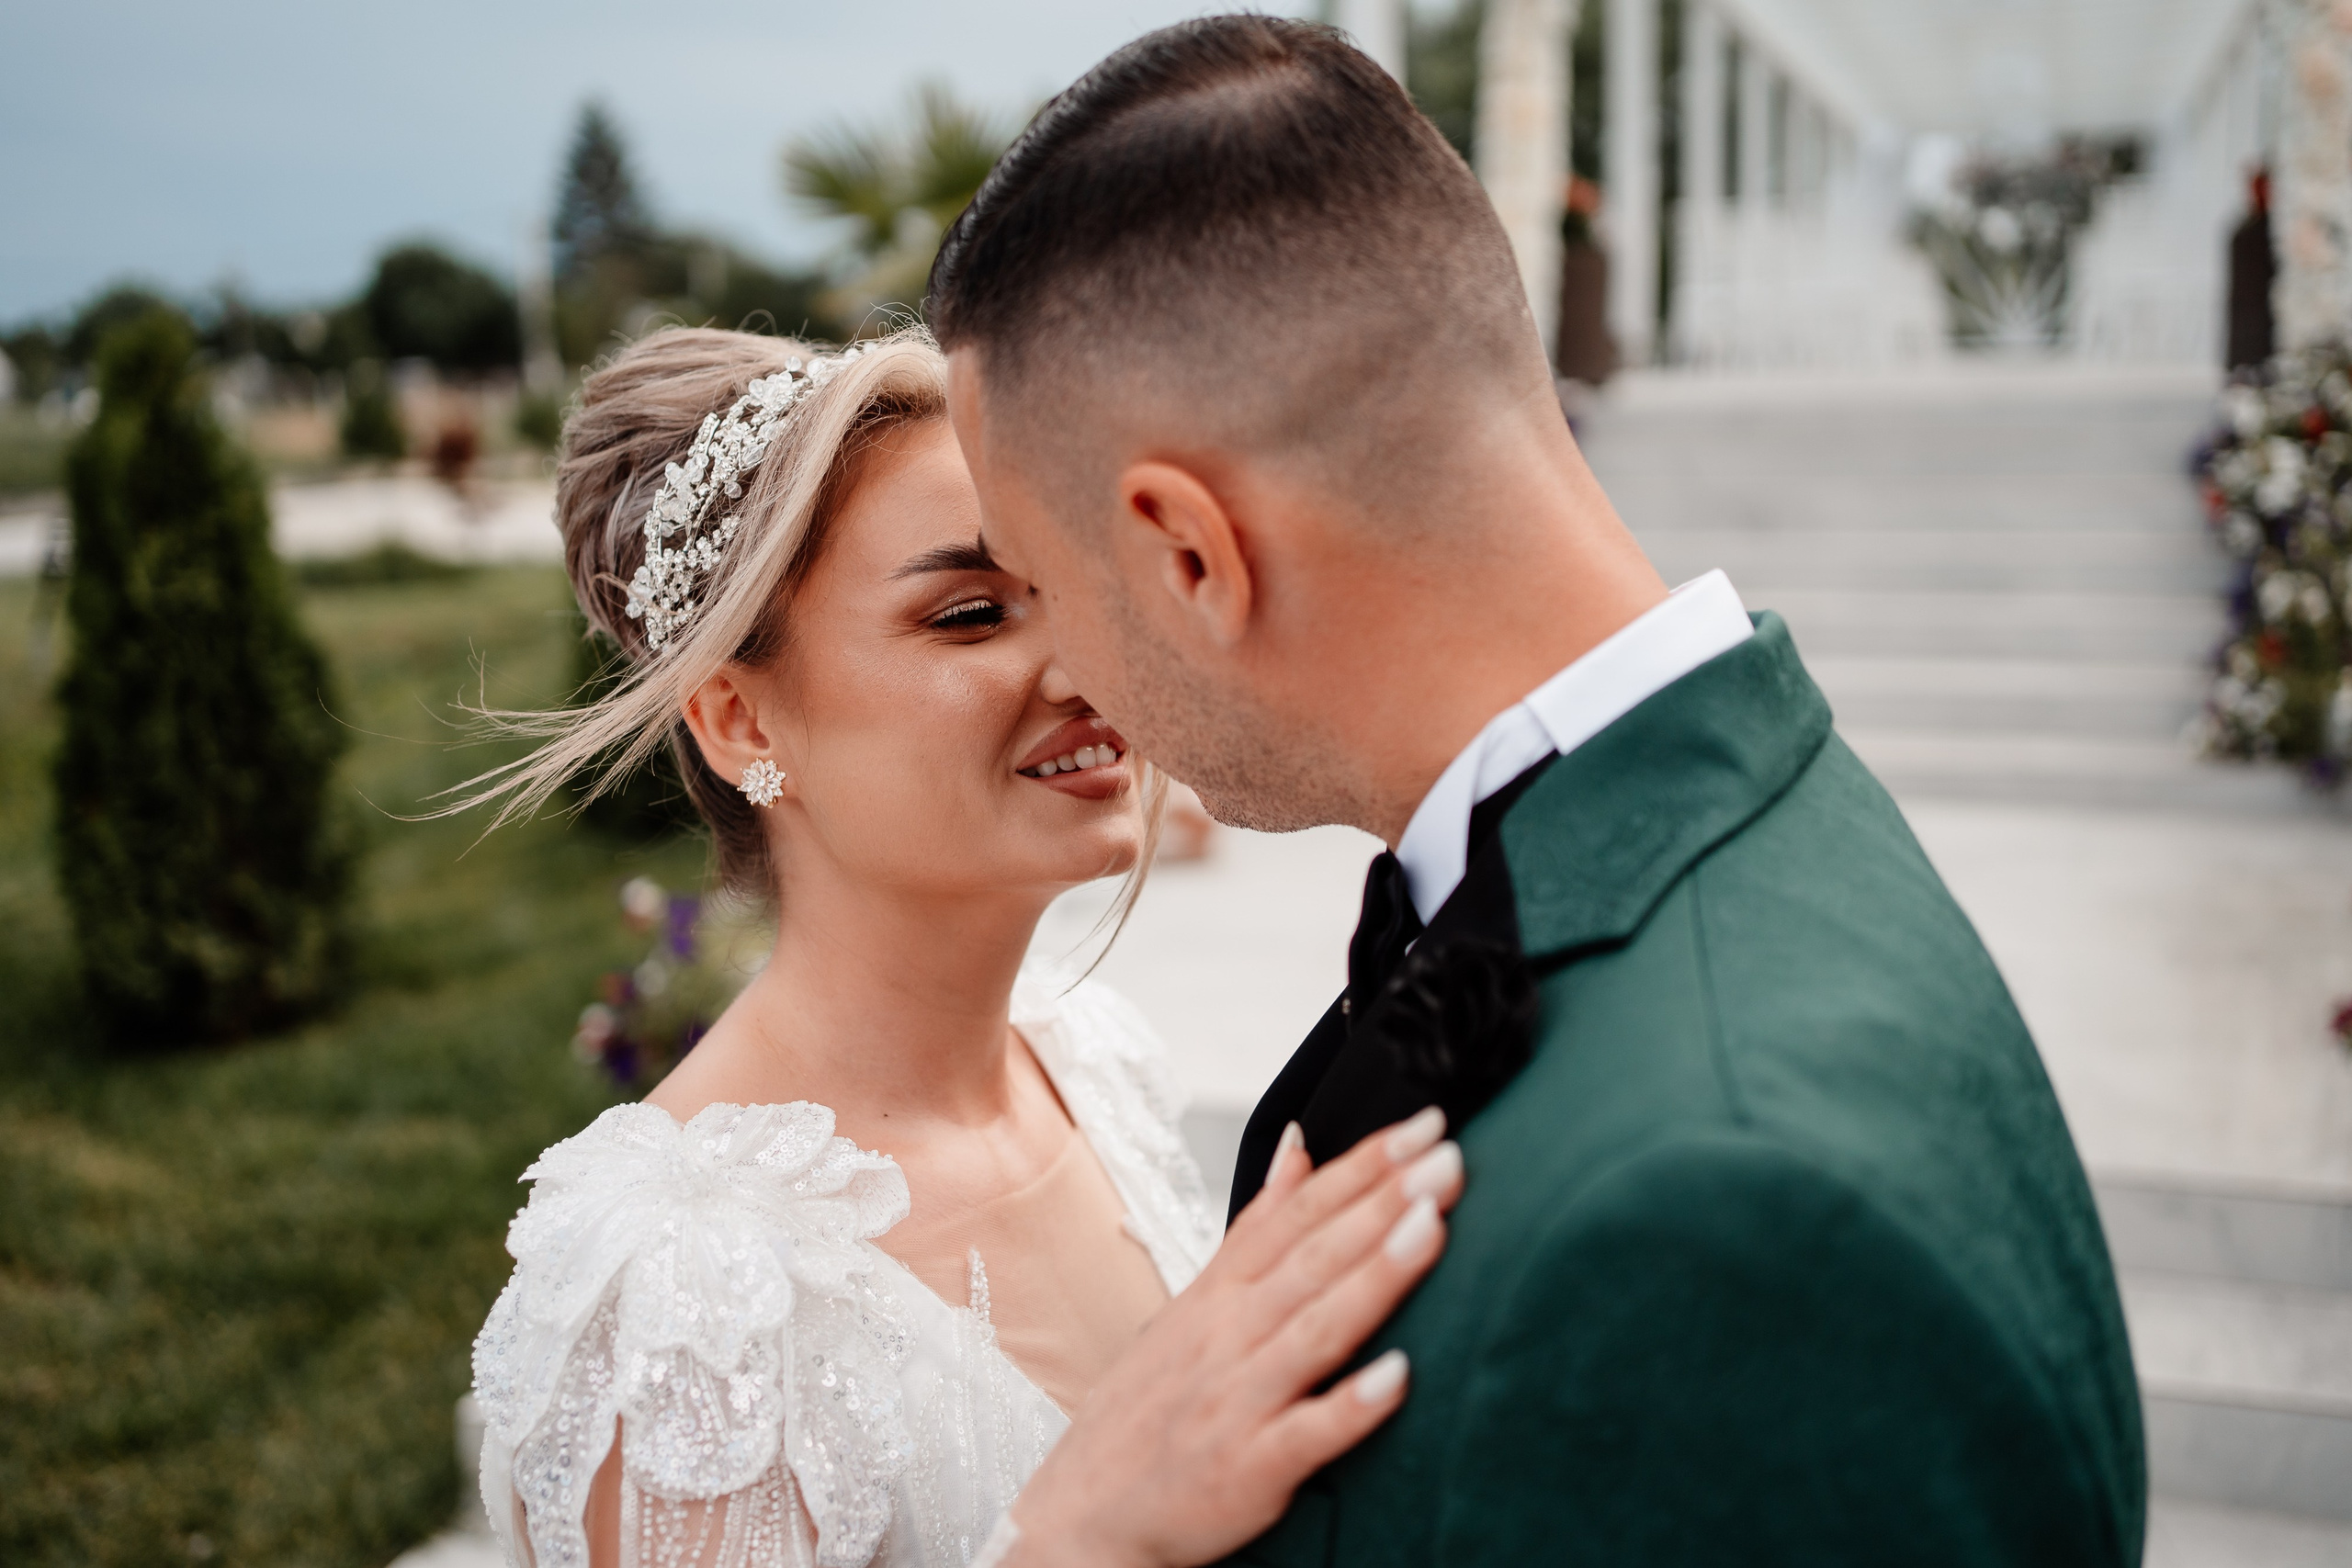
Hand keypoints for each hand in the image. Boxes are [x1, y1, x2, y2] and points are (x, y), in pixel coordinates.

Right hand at [1001, 1107, 1463, 1567]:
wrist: (1085, 1512)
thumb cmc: (1148, 1407)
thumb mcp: (1194, 1301)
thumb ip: (1256, 1225)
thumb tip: (1298, 1146)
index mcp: (1222, 1292)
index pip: (1297, 1211)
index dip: (1360, 1166)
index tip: (1422, 1125)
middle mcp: (1231, 1334)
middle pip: (1314, 1255)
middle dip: (1384, 1201)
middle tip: (1449, 1155)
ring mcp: (1239, 1399)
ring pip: (1316, 1328)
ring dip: (1376, 1276)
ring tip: (1433, 1228)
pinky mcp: (1250, 1468)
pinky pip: (1306, 1433)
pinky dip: (1350, 1405)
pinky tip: (1399, 1377)